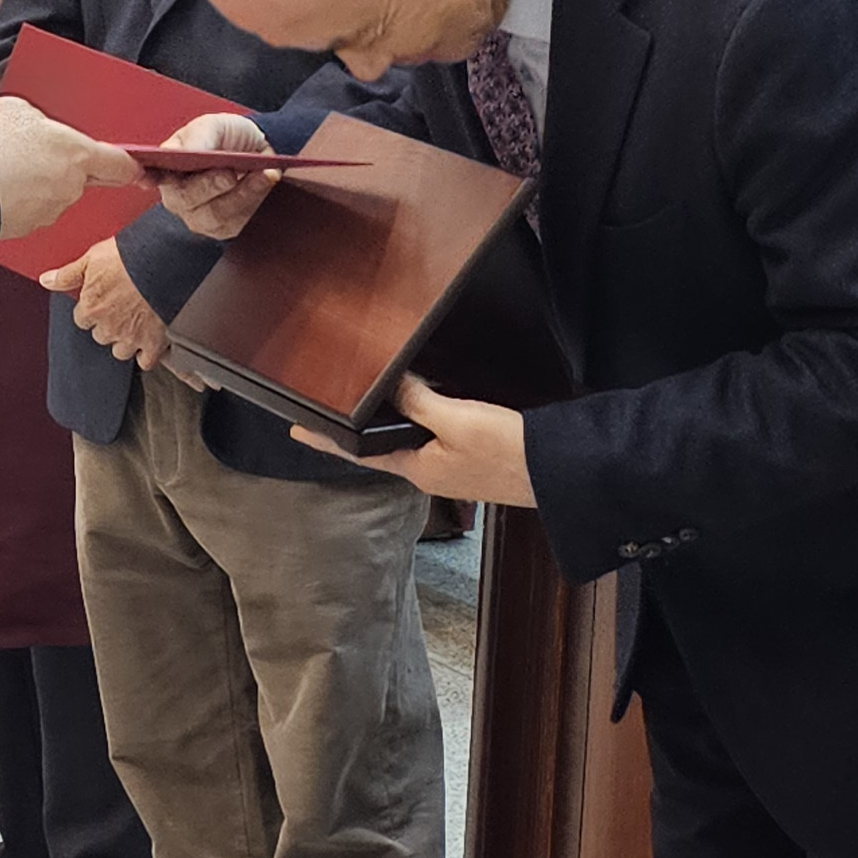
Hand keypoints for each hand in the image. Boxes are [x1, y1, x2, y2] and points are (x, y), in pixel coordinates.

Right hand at [0, 97, 137, 235]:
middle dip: (58, 164)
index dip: (129, 165)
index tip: (137, 168)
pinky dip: (14, 198)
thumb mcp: (13, 109)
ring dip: (32, 181)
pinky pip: (27, 209)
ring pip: (49, 193)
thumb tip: (29, 123)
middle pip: (79, 176)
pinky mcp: (26, 227)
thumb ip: (34, 118)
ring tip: (0, 165)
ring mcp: (49, 210)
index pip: (119, 164)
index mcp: (77, 154)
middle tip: (30, 151)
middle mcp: (70, 187)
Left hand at [42, 237, 168, 367]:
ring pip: (120, 351)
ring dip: (125, 340)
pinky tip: (150, 342)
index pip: (82, 319)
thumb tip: (46, 281)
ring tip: (136, 323)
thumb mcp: (92, 258)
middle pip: (101, 335)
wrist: (165, 262)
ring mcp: (131, 337)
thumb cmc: (130, 257)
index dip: (92, 309)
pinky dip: (147, 354)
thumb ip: (67, 274)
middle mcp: (109, 327)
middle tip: (121, 308)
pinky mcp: (154, 343)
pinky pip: (145, 361)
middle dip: (109, 324)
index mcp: (91, 308)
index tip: (102, 301)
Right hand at [152, 113, 279, 239]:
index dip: (146, 177)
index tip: (148, 176)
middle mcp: (178, 198)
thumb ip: (199, 137)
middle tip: (230, 172)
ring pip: (217, 215)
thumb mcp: (213, 126)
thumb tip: (187, 152)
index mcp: (166, 169)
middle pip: (186, 200)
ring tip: (263, 173)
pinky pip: (240, 222)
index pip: (149, 176)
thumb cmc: (227, 137)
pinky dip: (257, 201)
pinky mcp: (227, 228)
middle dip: (210, 185)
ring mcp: (201, 217)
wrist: (257, 148)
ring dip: (243, 193)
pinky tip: (267, 181)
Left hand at [293, 372, 533, 508]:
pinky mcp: (477, 460)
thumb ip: (419, 402)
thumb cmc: (510, 452)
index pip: (361, 454)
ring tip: (376, 403)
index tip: (297, 431)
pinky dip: (427, 420)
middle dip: (363, 430)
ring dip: (396, 423)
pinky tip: (431, 405)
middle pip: (388, 447)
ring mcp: (455, 469)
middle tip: (336, 410)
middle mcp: (432, 473)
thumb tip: (389, 384)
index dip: (329, 441)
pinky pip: (441, 437)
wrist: (560, 473)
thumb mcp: (457, 419)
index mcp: (419, 469)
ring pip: (415, 441)